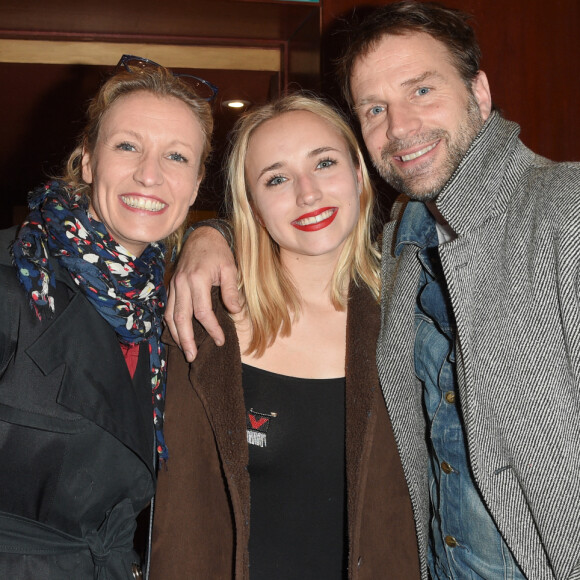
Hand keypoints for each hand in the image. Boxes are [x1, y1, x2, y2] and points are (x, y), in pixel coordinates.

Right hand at [165, 226, 240, 360]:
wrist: (202, 236)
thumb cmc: (218, 252)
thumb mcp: (230, 268)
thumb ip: (231, 290)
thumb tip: (235, 311)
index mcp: (197, 279)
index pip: (202, 312)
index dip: (212, 328)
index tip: (220, 340)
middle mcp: (181, 283)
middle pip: (181, 318)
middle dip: (186, 339)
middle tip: (193, 356)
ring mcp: (174, 285)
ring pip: (170, 315)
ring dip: (176, 334)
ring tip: (185, 350)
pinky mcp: (172, 286)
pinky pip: (168, 308)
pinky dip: (172, 323)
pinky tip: (178, 334)